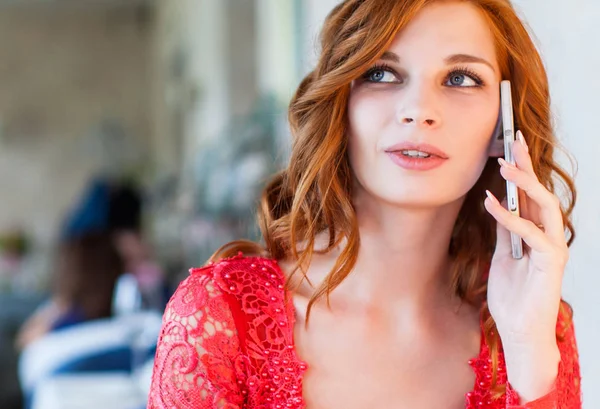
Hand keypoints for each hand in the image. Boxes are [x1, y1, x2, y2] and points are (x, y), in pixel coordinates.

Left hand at [484, 130, 566, 347]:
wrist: (518, 329)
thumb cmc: (512, 295)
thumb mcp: (502, 254)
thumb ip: (504, 230)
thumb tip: (497, 202)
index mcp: (536, 232)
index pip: (530, 194)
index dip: (522, 168)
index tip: (509, 145)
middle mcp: (548, 236)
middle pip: (541, 192)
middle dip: (528, 165)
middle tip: (513, 139)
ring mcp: (552, 248)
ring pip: (545, 206)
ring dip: (524, 184)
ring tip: (504, 165)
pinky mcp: (551, 262)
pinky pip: (531, 233)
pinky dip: (511, 217)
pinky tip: (492, 203)